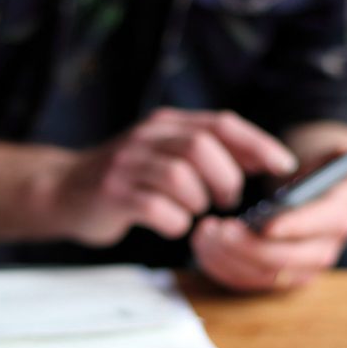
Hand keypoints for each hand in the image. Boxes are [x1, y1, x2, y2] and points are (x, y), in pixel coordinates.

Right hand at [51, 108, 295, 245]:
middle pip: (202, 147)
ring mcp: (127, 164)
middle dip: (226, 179)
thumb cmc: (127, 180)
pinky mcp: (112, 193)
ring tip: (192, 212)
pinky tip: (170, 224)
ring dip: (197, 202)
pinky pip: (156, 208)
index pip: (220, 123)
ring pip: (180, 177)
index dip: (257, 144)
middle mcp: (146, 137)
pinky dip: (174, 222)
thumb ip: (204, 153)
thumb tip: (258, 161)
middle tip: (226, 201)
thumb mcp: (163, 154)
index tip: (283, 166)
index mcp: (165, 123)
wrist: (63, 191)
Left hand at [191, 121, 346, 290]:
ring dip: (228, 257)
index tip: (265, 223)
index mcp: (338, 217)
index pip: (320, 226)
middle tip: (219, 228)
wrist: (305, 205)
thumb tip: (346, 151)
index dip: (293, 226)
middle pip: (286, 259)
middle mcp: (323, 251)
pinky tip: (203, 246)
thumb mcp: (323, 163)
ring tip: (205, 233)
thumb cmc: (309, 180)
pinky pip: (246, 283)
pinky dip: (220, 267)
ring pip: (262, 276)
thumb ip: (333, 158)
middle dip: (248, 246)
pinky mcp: (275, 282)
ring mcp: (299, 272)